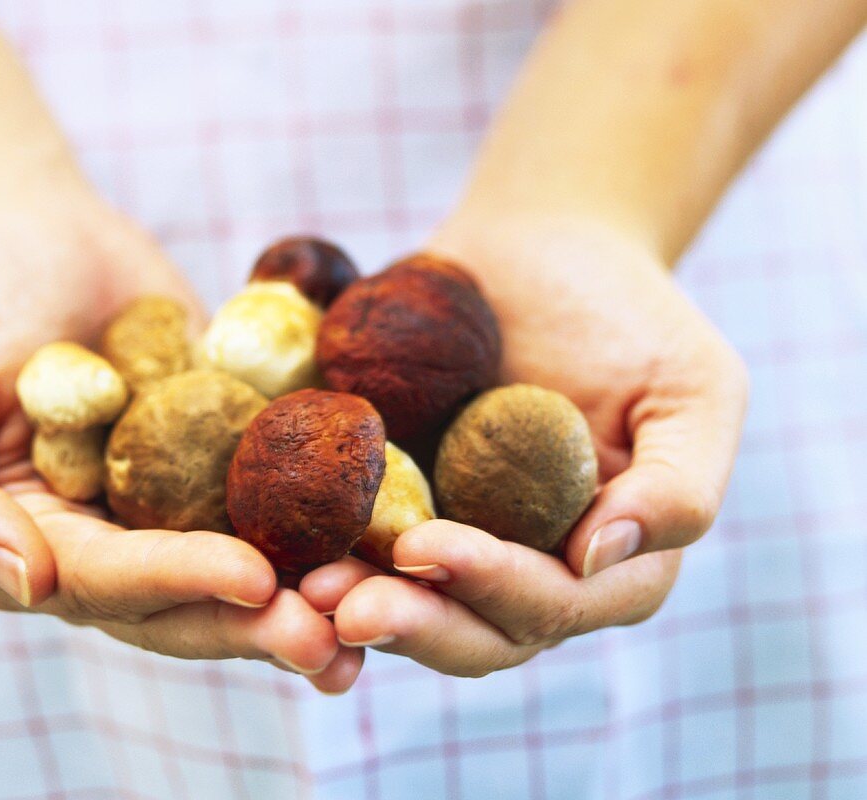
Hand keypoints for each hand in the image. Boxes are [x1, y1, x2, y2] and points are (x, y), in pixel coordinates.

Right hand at [0, 182, 360, 692]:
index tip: (250, 581)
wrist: (27, 230)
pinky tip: (388, 523)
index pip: (109, 584)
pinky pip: (282, 487)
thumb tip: (21, 586)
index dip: (177, 586)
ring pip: (248, 559)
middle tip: (333, 631)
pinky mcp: (228, 452)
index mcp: (37, 548)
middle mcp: (113, 540)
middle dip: (257, 619)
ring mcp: (175, 500)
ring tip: (380, 598)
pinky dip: (330, 510)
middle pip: (190, 598)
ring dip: (310, 586)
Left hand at [300, 214, 747, 676]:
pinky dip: (319, 551)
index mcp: (608, 566)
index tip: (424, 551)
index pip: (552, 603)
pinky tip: (274, 541)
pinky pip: (357, 543)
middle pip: (473, 630)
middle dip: (410, 623)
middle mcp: (531, 571)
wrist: (542, 251)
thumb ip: (678, 487)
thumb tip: (599, 557)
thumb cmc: (630, 314)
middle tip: (338, 603)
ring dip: (354, 605)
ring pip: (408, 603)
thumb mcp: (693, 389)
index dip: (491, 588)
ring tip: (298, 587)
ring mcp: (460, 543)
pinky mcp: (400, 507)